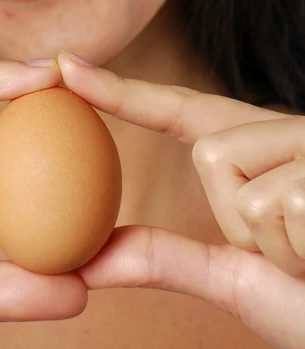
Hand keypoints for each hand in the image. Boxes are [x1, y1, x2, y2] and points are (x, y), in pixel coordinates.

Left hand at [59, 52, 304, 348]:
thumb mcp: (236, 280)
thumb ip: (164, 260)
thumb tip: (87, 261)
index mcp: (264, 156)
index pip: (182, 114)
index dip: (122, 92)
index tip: (66, 68)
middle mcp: (295, 135)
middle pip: (212, 151)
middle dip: (241, 221)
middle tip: (297, 249)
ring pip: (241, 176)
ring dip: (274, 240)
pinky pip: (277, 201)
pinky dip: (297, 248)